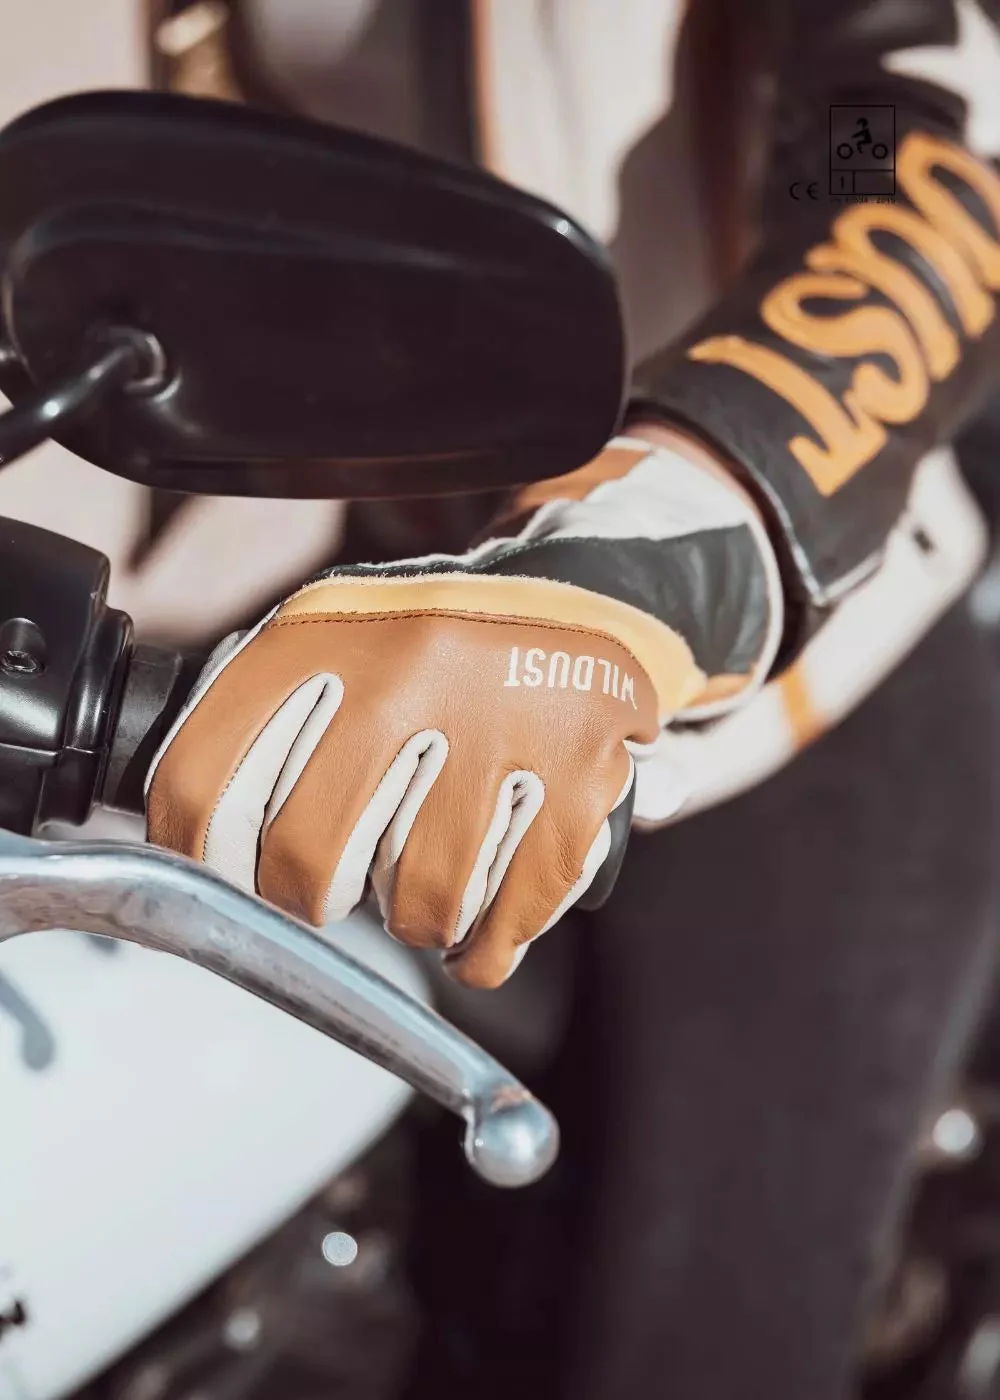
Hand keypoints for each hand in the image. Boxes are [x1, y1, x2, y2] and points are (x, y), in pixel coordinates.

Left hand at [146, 568, 703, 986]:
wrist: (584, 595)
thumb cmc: (439, 641)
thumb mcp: (334, 633)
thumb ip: (260, 712)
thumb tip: (196, 834)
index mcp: (323, 636)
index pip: (208, 781)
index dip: (204, 856)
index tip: (229, 876)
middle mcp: (406, 678)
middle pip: (311, 864)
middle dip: (316, 898)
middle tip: (336, 888)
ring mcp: (498, 733)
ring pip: (423, 907)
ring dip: (418, 921)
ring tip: (429, 887)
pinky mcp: (577, 782)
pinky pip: (510, 917)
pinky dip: (489, 949)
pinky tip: (482, 933)